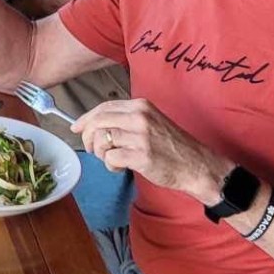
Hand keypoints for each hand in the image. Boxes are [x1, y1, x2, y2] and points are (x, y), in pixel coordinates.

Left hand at [73, 99, 228, 201]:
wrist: (196, 165)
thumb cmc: (172, 147)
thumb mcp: (151, 122)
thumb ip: (126, 119)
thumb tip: (94, 124)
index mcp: (140, 106)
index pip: (103, 107)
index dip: (86, 118)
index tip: (77, 127)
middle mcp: (139, 117)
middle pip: (97, 122)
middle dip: (87, 137)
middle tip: (91, 149)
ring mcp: (140, 136)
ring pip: (101, 140)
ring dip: (100, 153)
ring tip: (111, 159)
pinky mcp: (141, 156)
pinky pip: (110, 157)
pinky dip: (110, 165)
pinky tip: (120, 167)